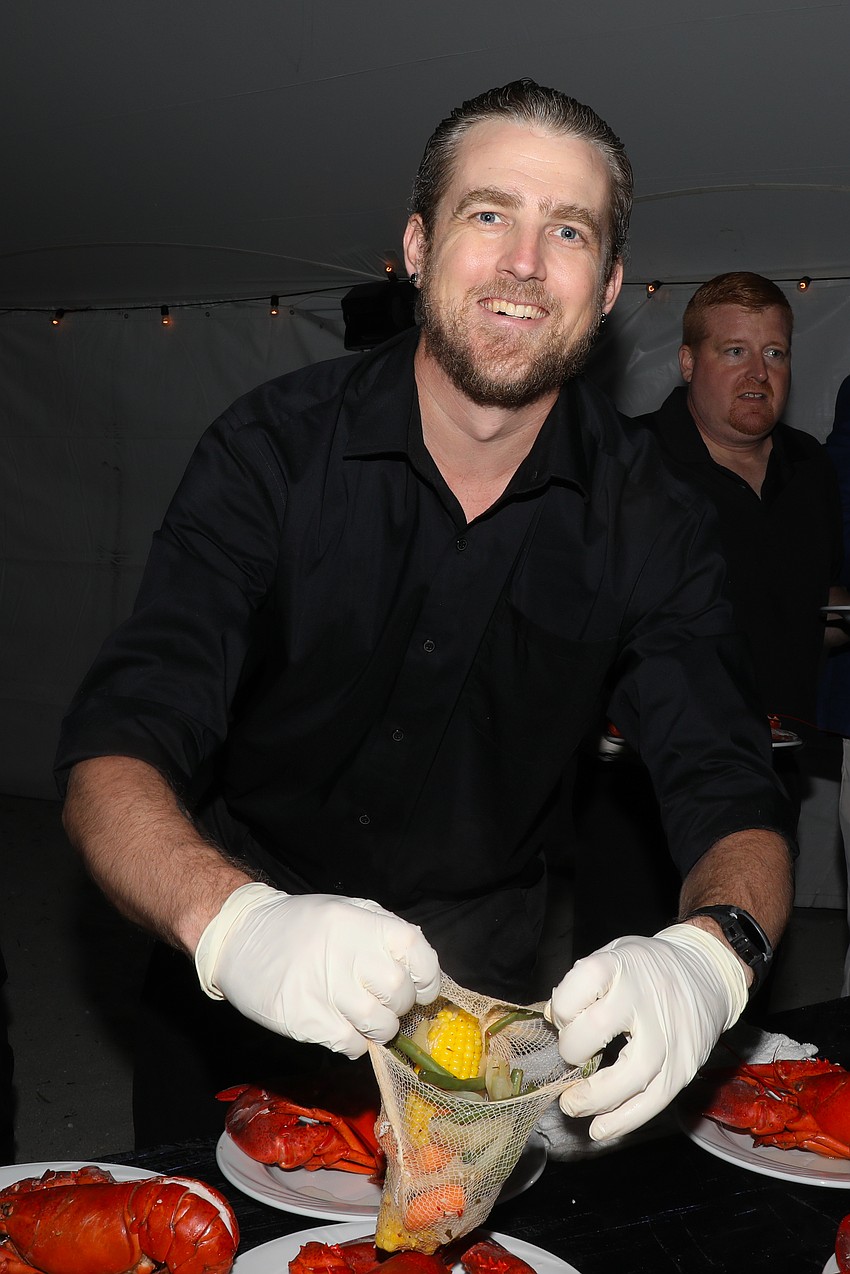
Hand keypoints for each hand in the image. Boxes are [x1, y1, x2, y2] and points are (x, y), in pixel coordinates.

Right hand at [194, 883, 440, 1056]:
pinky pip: (351, 1044)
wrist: (240, 937)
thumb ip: (381, 932)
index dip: (427, 975)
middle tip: (384, 1002)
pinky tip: (340, 1026)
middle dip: (399, 1005)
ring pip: (379, 1025)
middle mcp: (348, 954)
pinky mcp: (307, 1019)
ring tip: (363, 1017)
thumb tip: (418, 965)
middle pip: (399, 993)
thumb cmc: (298, 925)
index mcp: (362, 923)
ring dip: (379, 1028)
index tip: (421, 987)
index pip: (417, 951)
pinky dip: (353, 1042)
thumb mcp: (344, 911)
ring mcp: (327, 988)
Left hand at [546, 923, 747, 1139]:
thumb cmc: (646, 968)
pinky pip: (654, 1101)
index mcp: (622, 966)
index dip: (562, 1007)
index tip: (561, 1018)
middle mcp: (645, 998)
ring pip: (631, 1076)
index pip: (582, 983)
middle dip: (572, 1050)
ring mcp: (669, 1034)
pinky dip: (624, 1120)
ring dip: (595, 1099)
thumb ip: (580, 985)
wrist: (706, 974)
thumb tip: (550, 1019)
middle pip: (598, 1030)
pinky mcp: (685, 1064)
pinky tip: (600, 1128)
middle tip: (568, 1057)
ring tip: (572, 1105)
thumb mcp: (612, 957)